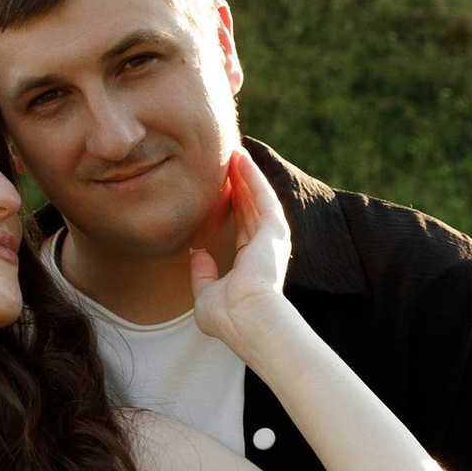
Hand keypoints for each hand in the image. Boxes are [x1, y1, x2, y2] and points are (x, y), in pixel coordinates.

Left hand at [188, 143, 289, 347]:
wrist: (248, 319)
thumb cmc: (228, 317)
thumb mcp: (206, 295)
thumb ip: (203, 274)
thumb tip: (197, 254)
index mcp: (251, 264)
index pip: (242, 227)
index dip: (233, 206)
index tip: (222, 188)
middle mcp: (264, 249)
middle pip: (250, 207)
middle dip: (239, 184)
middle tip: (227, 161)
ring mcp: (271, 238)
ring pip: (257, 197)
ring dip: (246, 174)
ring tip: (234, 151)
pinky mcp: (274, 229)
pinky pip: (262, 195)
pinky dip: (253, 176)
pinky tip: (242, 158)